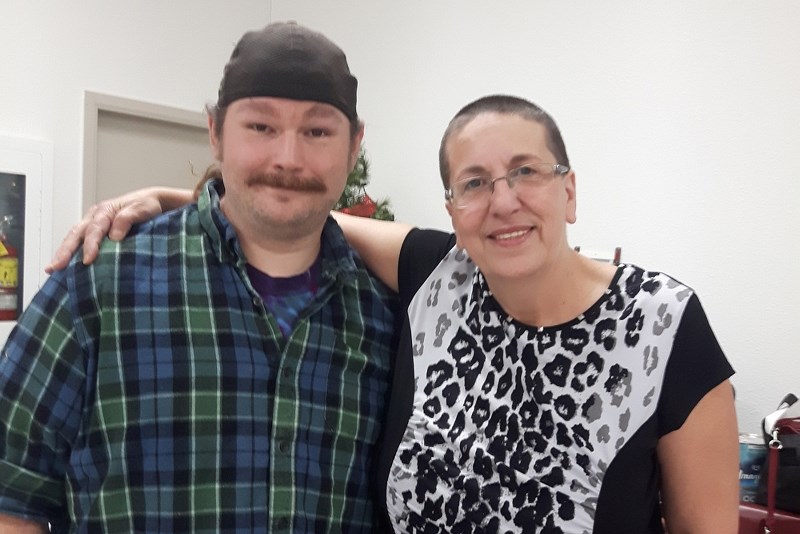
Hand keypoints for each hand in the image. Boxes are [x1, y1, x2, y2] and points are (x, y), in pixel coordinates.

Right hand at [45, 187, 171, 272]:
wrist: (150, 201)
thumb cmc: (147, 205)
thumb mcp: (142, 209)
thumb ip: (128, 219)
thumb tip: (114, 236)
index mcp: (105, 211)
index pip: (94, 229)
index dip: (90, 245)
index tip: (87, 260)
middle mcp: (95, 216)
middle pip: (76, 233)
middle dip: (65, 251)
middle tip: (56, 267)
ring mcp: (92, 223)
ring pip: (73, 237)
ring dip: (62, 253)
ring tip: (52, 269)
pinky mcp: (95, 231)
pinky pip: (79, 241)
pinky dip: (70, 252)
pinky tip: (65, 266)